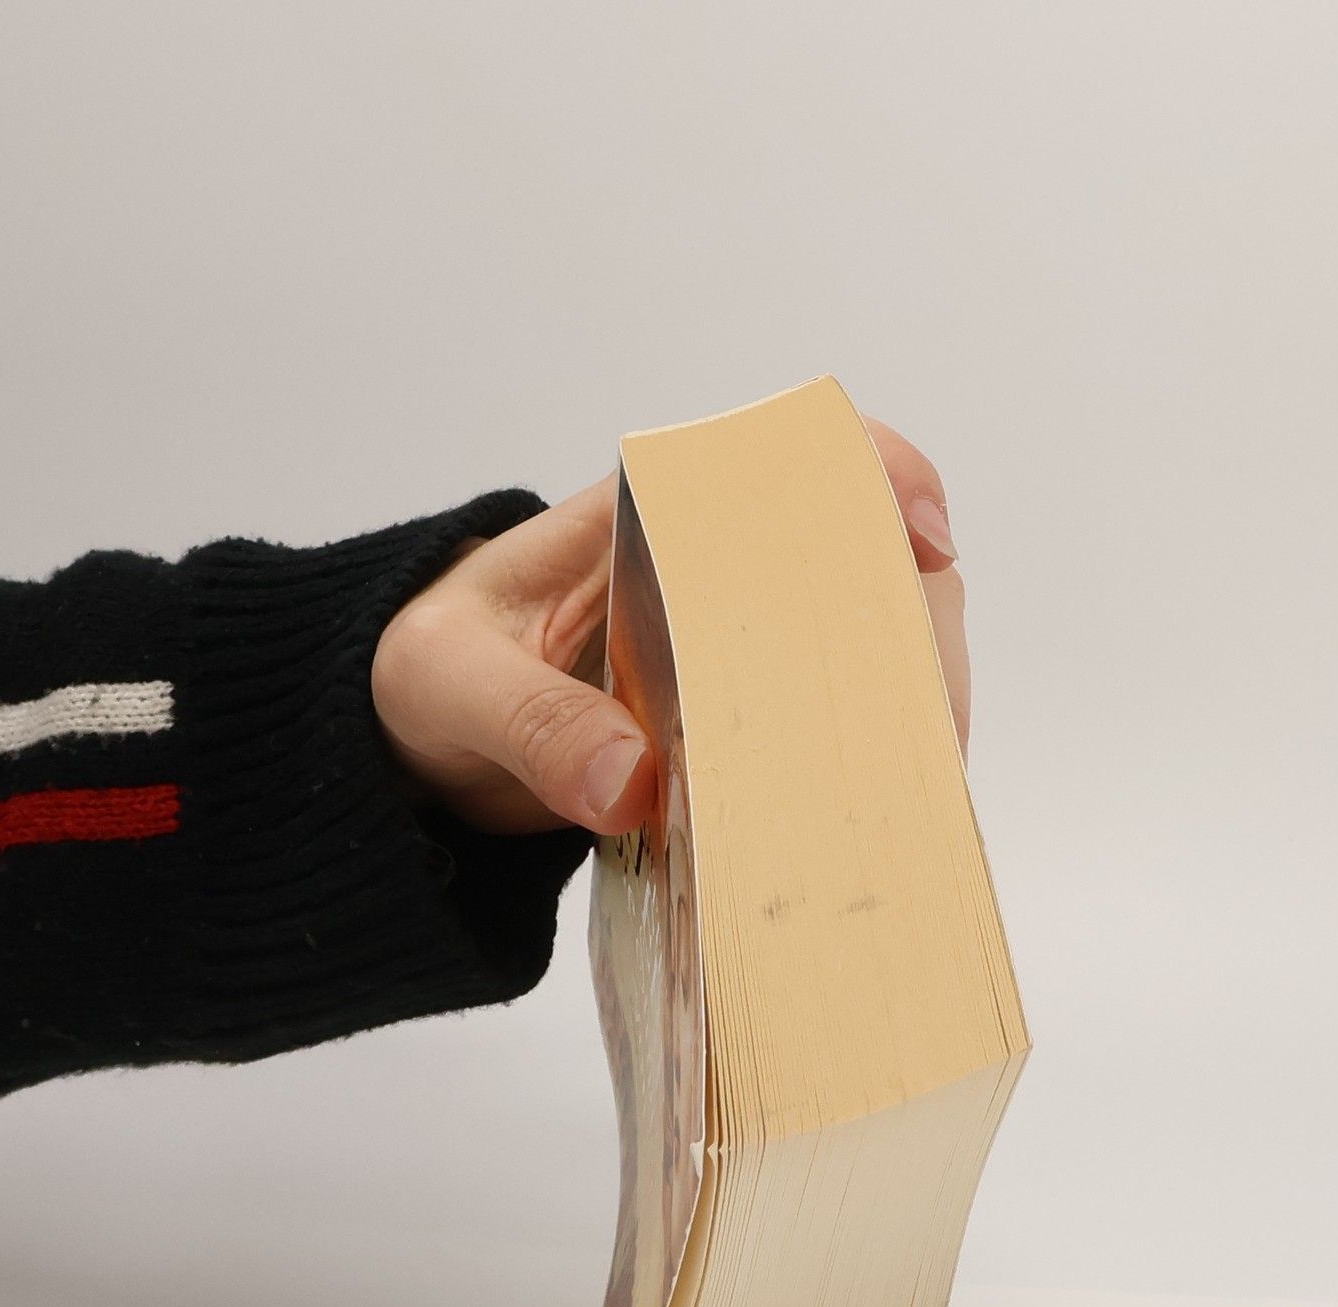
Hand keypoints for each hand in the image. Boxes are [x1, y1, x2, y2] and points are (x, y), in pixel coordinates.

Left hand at [372, 418, 968, 836]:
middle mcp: (708, 572)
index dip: (873, 479)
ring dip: (899, 707)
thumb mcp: (454, 687)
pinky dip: (850, 767)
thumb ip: (534, 724)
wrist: (410, 733)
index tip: (921, 542)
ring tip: (912, 783)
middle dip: (914, 625)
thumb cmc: (426, 670)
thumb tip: (631, 785)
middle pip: (856, 561)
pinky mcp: (728, 725)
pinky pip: (811, 734)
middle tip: (927, 721)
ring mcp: (728, 651)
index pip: (784, 461)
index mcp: (645, 519)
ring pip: (856, 650)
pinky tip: (870, 816)